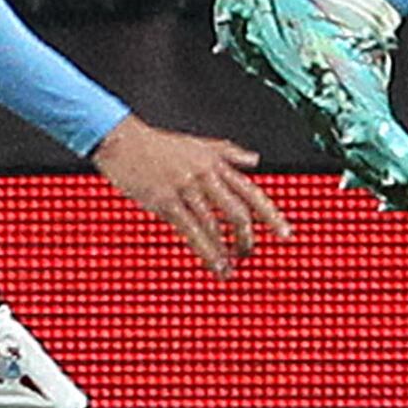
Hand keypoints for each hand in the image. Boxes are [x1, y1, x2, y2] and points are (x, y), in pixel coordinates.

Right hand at [90, 116, 288, 276]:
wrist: (122, 139)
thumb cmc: (157, 143)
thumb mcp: (198, 143)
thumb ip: (228, 152)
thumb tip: (254, 160)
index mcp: (216, 163)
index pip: (252, 192)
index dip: (272, 215)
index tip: (286, 234)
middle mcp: (205, 175)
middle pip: (238, 212)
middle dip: (246, 238)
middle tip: (248, 254)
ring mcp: (185, 188)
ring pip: (215, 226)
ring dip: (225, 251)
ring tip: (229, 268)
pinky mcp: (165, 201)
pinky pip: (191, 231)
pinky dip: (206, 251)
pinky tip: (214, 265)